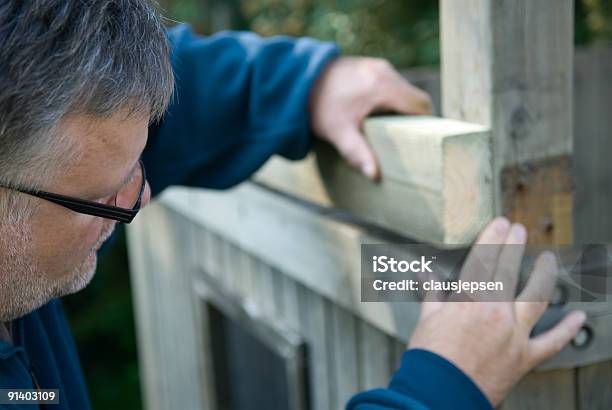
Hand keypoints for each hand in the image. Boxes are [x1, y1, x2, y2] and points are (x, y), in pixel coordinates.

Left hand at [309, 57, 431, 179]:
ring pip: (403, 90)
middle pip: (414, 97)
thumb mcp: (338, 132)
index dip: (425, 124)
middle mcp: (384, 72)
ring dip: (400, 108)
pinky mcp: (368, 66)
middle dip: (413, 119)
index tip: (419, 142)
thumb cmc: (318, 107)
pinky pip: (389, 83)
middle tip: (405, 141)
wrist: (295, 80)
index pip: (421, 105)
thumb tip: (375, 176)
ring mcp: (376, 66)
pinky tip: (376, 115)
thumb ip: (358, 153)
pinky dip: (389, 99)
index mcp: (383, 86)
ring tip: (390, 130)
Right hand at [408, 217, 586, 405]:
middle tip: (519, 230)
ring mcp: (514, 334)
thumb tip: (425, 273)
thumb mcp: (428, 319)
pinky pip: (553, 341)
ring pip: (537, 298)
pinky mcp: (525, 357)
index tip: (501, 223)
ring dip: (544, 275)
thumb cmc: (431, 357)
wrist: (440, 392)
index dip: (493, 238)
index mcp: (469, 299)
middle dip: (514, 246)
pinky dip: (568, 329)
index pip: (484, 259)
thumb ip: (432, 293)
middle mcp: (496, 311)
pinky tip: (580, 316)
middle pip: (509, 271)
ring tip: (548, 260)